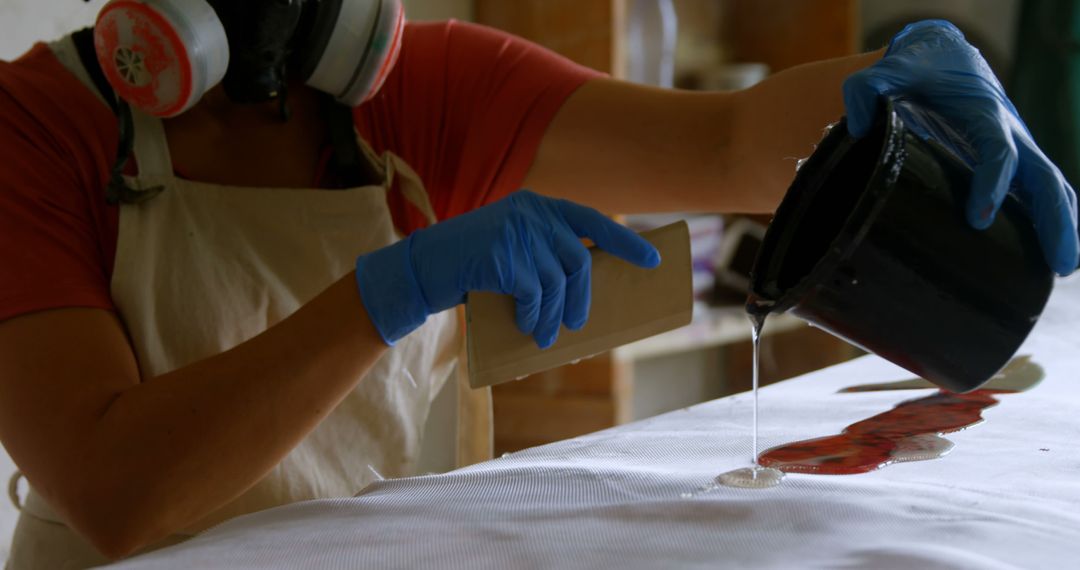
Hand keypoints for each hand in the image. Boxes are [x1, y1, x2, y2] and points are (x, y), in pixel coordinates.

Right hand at [355, 190, 660, 347]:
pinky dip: (533, 314)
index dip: (625, 240)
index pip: (591, 219)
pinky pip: (532, 293)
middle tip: (578, 322)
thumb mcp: (510, 245)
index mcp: (536, 205)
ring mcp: (515, 232)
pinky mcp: (500, 256)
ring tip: (547, 335)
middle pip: (578, 259)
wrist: (420, 266)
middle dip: (581, 296)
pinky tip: (527, 326)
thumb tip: (582, 286)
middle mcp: (530, 213)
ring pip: (555, 282)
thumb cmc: (470, 263)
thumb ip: (542, 252)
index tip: (652, 260)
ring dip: (554, 314)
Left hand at [843, 19, 1078, 274]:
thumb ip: (867, 90)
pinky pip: (1040, 189)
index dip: (993, 184)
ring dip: (1061, 225)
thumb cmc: (917, 70)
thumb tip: (857, 125)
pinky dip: (1050, 217)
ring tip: (1061, 268)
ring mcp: (1016, 147)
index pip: (998, 151)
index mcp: (984, 112)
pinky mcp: (1012, 159)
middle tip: (1058, 264)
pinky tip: (1045, 255)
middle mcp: (1010, 131)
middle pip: (1044, 177)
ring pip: (1051, 186)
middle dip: (1053, 219)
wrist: (945, 56)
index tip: (978, 220)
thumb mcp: (888, 71)